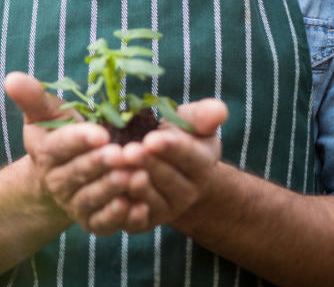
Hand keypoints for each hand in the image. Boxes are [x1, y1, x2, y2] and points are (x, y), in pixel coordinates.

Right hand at [4, 72, 134, 234]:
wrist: (63, 171)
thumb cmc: (59, 133)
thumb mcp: (46, 112)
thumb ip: (33, 97)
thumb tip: (11, 78)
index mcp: (45, 152)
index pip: (61, 146)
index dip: (80, 140)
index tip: (102, 134)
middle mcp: (57, 181)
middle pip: (80, 172)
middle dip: (102, 164)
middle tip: (125, 155)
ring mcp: (73, 204)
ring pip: (93, 198)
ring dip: (116, 189)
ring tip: (139, 176)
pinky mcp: (91, 221)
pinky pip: (104, 223)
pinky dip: (121, 217)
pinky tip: (140, 206)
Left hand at [110, 98, 227, 232]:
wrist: (167, 170)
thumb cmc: (178, 138)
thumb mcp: (192, 123)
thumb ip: (203, 117)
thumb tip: (220, 110)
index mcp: (202, 166)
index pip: (189, 157)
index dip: (171, 148)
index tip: (152, 138)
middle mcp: (187, 193)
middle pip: (167, 178)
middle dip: (148, 164)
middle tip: (129, 151)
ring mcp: (166, 210)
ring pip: (151, 200)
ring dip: (134, 186)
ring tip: (117, 169)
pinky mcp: (145, 222)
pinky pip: (136, 221)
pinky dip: (125, 212)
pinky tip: (114, 197)